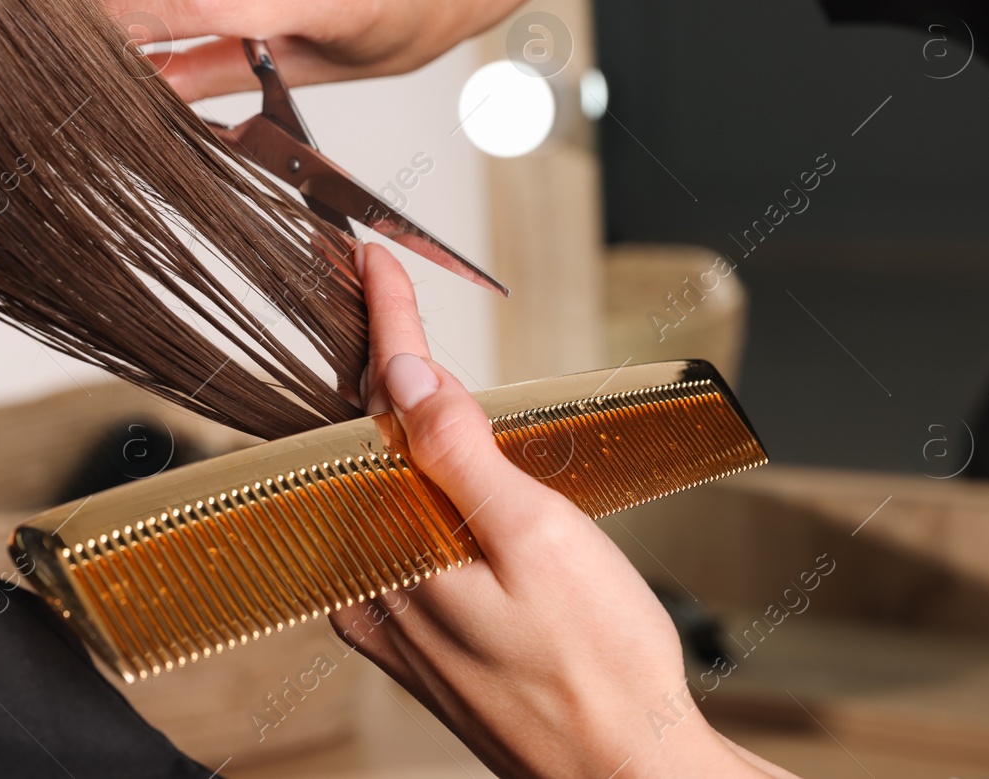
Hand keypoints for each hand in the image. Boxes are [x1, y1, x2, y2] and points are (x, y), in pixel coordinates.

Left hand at [341, 242, 794, 778]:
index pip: (374, 413)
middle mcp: (370, 588)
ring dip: (400, 426)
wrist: (624, 778)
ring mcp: (388, 615)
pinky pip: (398, 535)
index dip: (384, 327)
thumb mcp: (538, 542)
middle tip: (385, 295)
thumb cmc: (599, 672)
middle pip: (364, 447)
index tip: (378, 262)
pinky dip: (417, 483)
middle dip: (379, 370)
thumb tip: (404, 379)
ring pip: (381, 490)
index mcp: (389, 557)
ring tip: (408, 361)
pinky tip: (441, 462)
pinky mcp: (416, 636)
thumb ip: (461, 456)